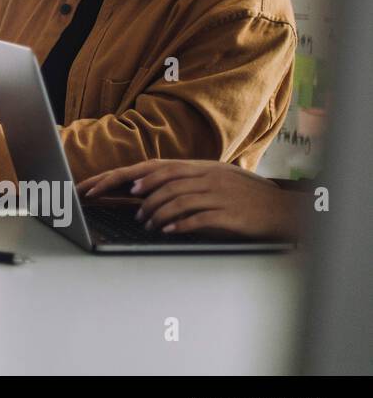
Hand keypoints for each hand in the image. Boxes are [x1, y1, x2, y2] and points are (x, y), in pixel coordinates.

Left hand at [78, 159, 301, 239]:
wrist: (285, 210)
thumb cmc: (246, 196)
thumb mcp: (217, 180)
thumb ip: (187, 180)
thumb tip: (152, 189)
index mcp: (200, 167)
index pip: (157, 167)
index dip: (131, 176)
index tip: (113, 186)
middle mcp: (205, 176)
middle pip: (162, 180)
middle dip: (140, 196)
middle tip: (130, 210)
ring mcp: (216, 194)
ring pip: (175, 200)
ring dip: (156, 213)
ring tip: (147, 224)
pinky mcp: (227, 214)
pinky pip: (195, 218)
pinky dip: (177, 224)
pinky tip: (167, 231)